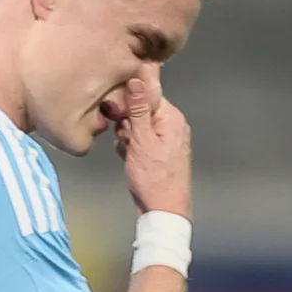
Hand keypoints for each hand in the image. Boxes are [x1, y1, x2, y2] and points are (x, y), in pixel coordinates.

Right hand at [99, 66, 190, 222]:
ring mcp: (167, 139)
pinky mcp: (159, 151)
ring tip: (129, 153)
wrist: (163, 211)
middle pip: (141, 110)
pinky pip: (140, 140)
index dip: (129, 103)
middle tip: (126, 140)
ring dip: (127, 137)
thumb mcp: (141, 140)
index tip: (119, 115)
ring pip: (137, 126)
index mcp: (171, 118)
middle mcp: (172, 125)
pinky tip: (130, 159)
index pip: (147, 94)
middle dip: (127, 123)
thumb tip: (136, 80)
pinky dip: (131, 148)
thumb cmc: (154, 180)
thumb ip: (138, 109)